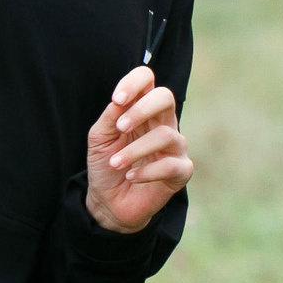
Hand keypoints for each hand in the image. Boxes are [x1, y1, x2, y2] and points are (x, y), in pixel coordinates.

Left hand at [84, 67, 190, 233]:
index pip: (148, 79)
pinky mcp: (181, 171)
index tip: (118, 100)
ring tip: (116, 163)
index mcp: (143, 110)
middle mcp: (163, 123)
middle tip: (120, 128)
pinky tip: (131, 177)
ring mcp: (175, 147)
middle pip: (166, 97)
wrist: (109, 202)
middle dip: (142, 109)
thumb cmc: (106, 164)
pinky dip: (147, 171)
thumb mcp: (100, 137)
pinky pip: (170, 165)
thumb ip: (111, 116)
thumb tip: (121, 101)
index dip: (135, 83)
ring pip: (165, 135)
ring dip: (135, 150)